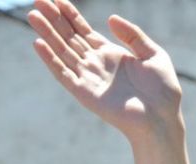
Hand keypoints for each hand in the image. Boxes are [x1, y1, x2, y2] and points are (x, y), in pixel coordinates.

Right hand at [28, 0, 182, 142]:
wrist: (162, 118)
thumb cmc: (162, 90)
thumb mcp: (152, 54)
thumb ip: (132, 35)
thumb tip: (110, 18)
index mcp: (110, 54)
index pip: (84, 30)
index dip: (70, 14)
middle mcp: (95, 64)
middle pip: (69, 37)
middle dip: (54, 18)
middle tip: (38, 0)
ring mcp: (88, 78)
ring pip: (62, 51)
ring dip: (47, 34)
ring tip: (33, 15)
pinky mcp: (85, 93)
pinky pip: (63, 74)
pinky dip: (50, 60)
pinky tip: (38, 44)